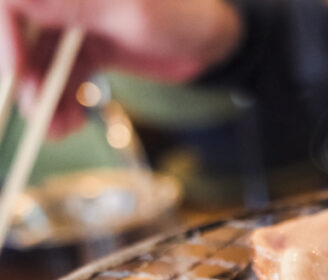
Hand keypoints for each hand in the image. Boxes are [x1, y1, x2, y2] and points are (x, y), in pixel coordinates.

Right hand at [0, 0, 241, 136]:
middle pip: (24, 33)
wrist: (217, 39)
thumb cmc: (184, 13)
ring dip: (44, 95)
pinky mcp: (90, 46)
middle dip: (27, 74)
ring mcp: (76, 21)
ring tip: (57, 128)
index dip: (8, 35)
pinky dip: (63, 99)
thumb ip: (75, 5)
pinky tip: (67, 123)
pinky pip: (64, 74)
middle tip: (36, 110)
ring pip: (42, 60)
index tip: (17, 71)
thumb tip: (14, 1)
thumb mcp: (130, 11)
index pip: (15, 3)